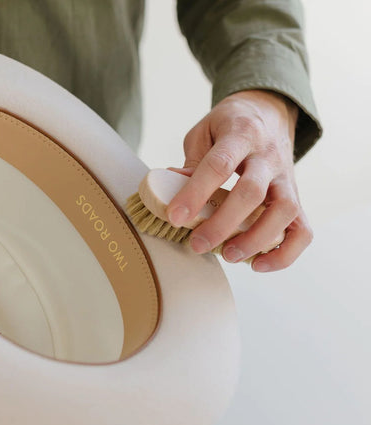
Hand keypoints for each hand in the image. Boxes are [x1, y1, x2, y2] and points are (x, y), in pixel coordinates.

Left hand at [165, 89, 313, 271]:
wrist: (269, 111)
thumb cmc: (229, 126)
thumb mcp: (204, 132)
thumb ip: (192, 162)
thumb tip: (171, 193)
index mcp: (240, 134)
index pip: (219, 165)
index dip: (195, 193)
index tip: (174, 217)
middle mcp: (267, 156)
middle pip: (251, 192)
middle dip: (222, 224)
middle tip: (197, 244)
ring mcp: (286, 177)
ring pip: (284, 211)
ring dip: (256, 239)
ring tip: (228, 255)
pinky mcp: (296, 197)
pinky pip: (303, 229)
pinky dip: (285, 252)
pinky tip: (259, 264)